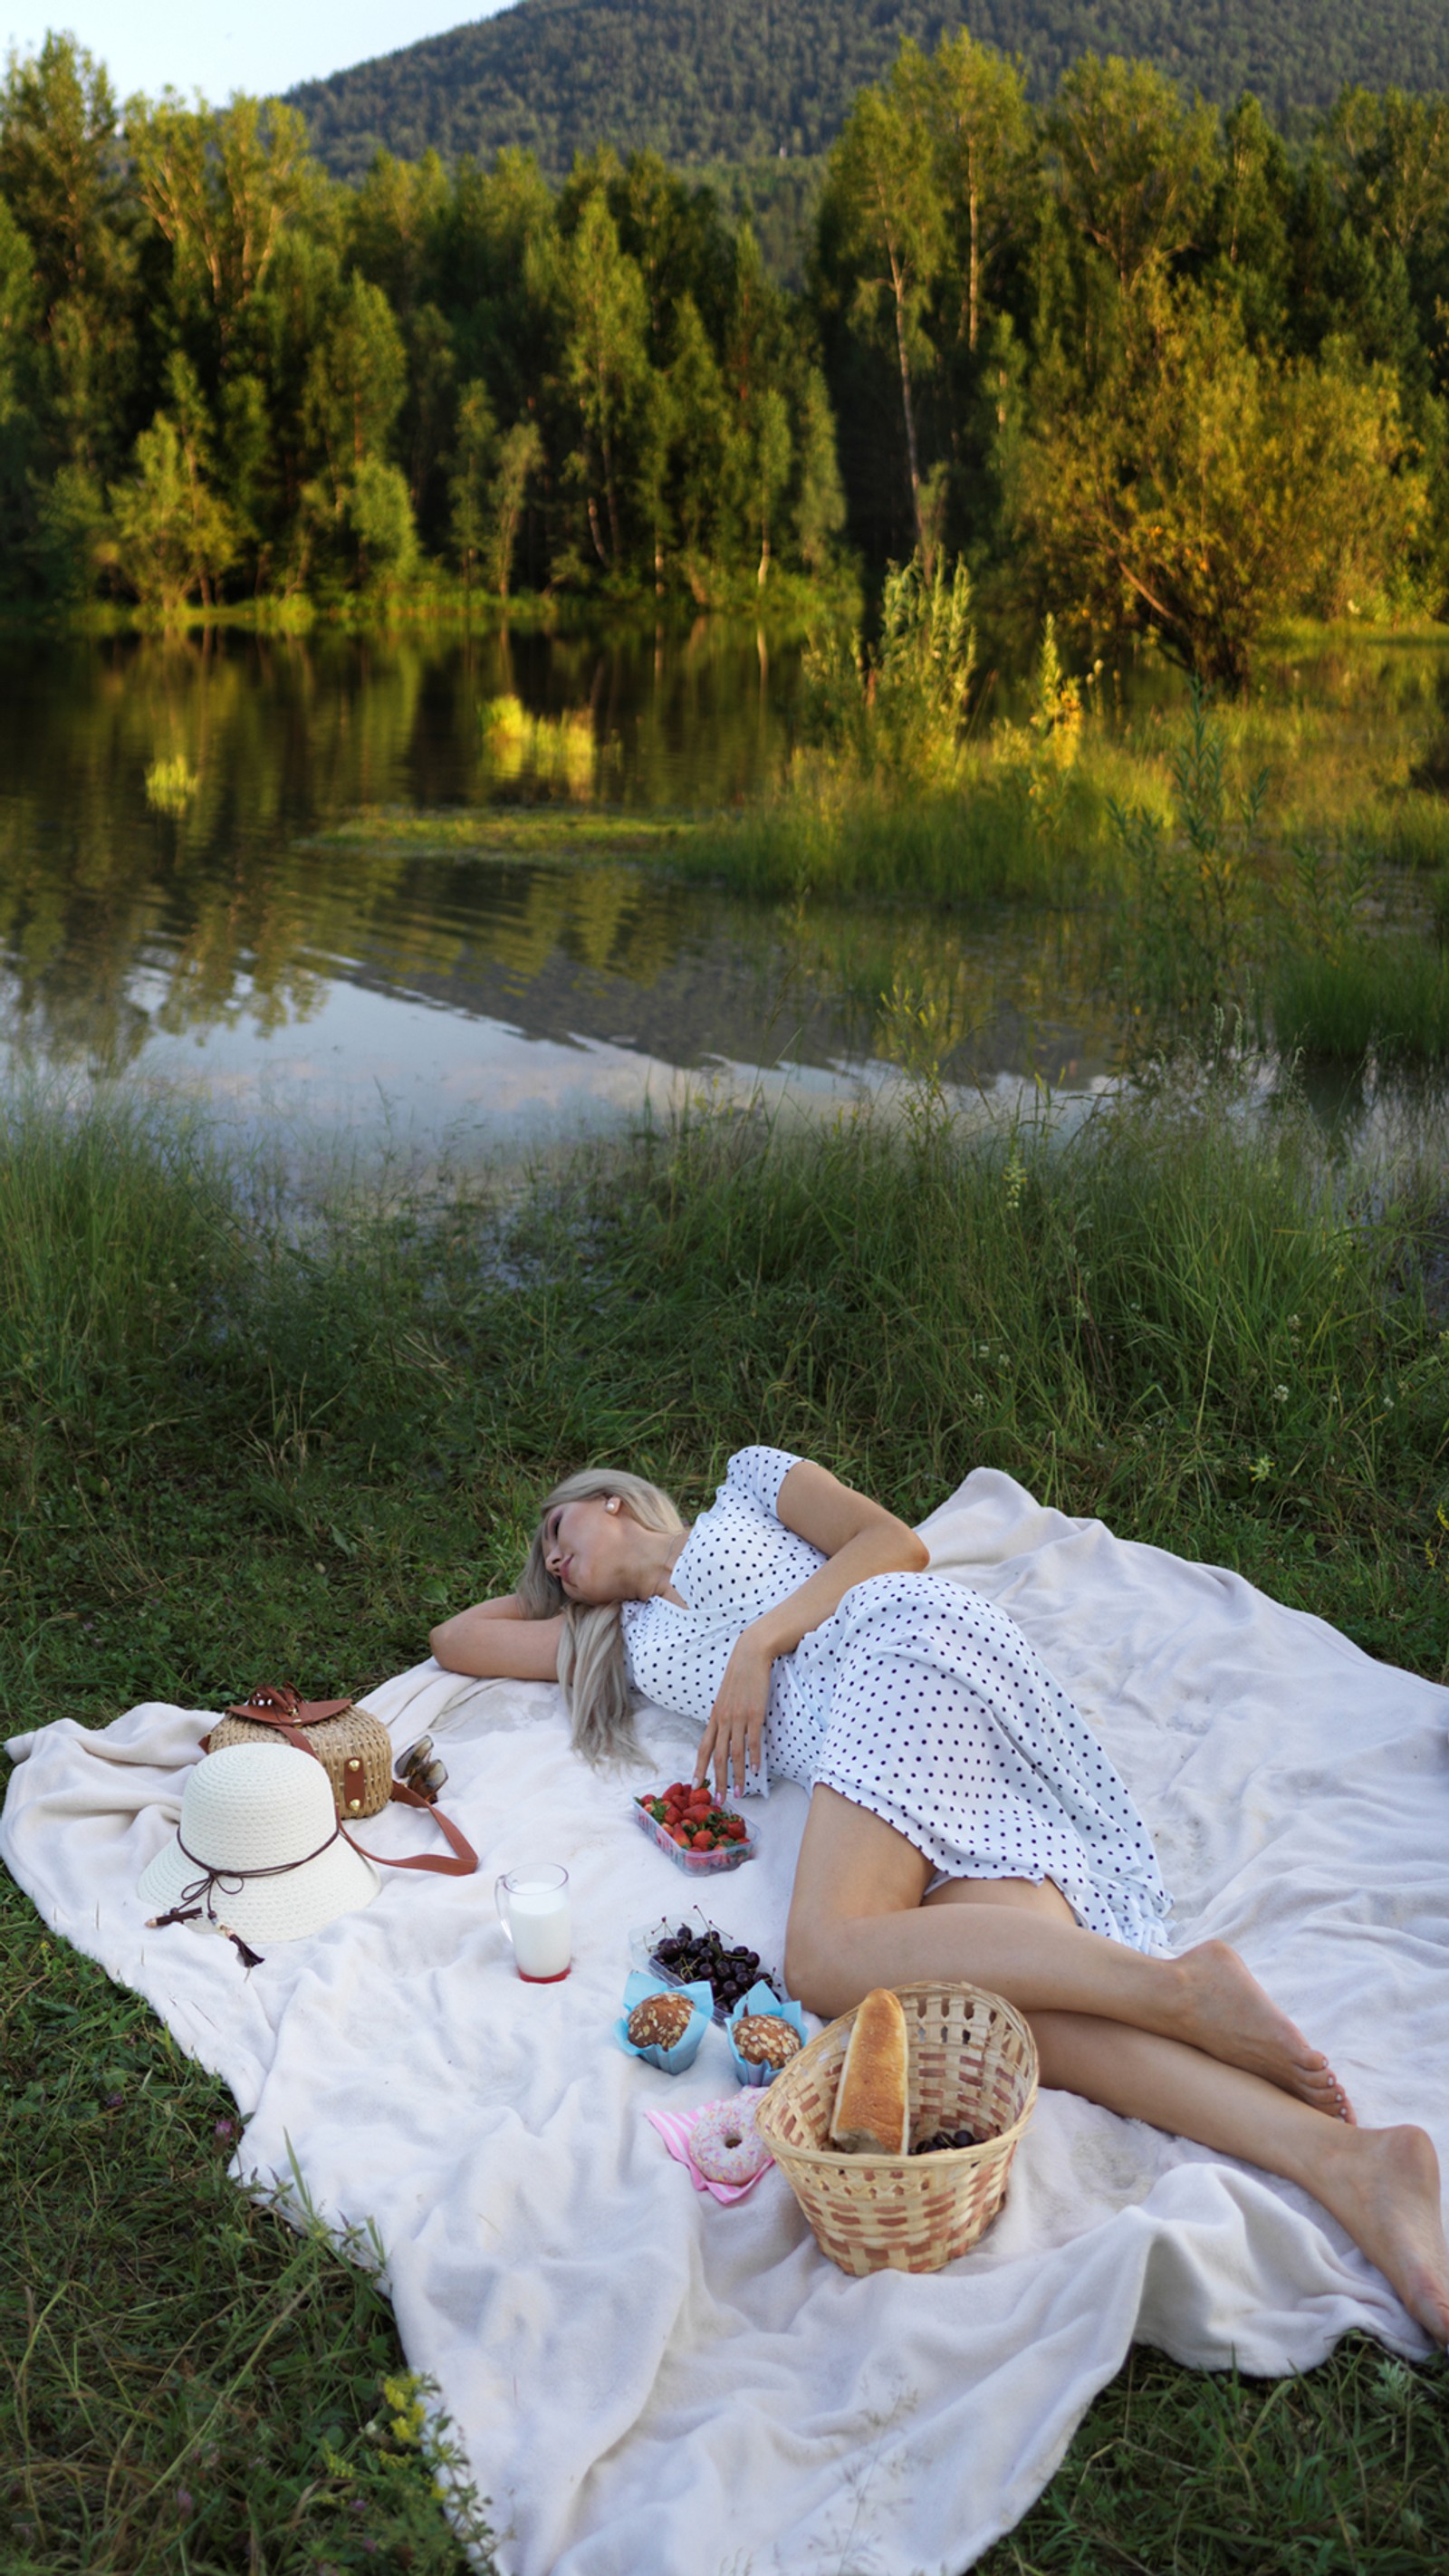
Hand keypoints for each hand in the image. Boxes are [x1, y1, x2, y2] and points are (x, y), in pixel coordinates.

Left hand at [693, 1633, 770, 1800]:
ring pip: (734, 1753)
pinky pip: (753, 1740)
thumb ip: (724, 1714)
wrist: (751, 1654)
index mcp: (715, 1716)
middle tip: (719, 1800)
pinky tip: (757, 1769)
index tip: (697, 1785)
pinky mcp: (754, 1713)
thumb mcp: (726, 1696)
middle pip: (717, 1756)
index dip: (700, 1767)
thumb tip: (724, 1730)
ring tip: (740, 1792)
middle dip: (717, 1780)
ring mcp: (738, 1717)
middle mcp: (723, 1719)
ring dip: (737, 1775)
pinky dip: (754, 1757)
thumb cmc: (740, 1674)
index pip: (704, 1747)